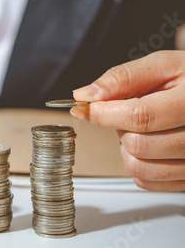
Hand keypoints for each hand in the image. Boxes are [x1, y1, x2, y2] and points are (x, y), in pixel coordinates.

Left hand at [70, 50, 184, 191]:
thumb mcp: (162, 66)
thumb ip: (122, 79)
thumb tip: (86, 95)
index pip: (140, 117)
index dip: (104, 114)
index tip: (86, 107)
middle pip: (137, 145)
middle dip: (120, 128)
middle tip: (130, 113)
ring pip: (139, 168)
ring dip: (127, 149)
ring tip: (141, 129)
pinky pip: (146, 182)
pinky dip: (137, 164)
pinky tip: (148, 144)